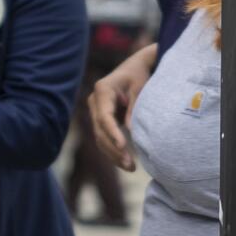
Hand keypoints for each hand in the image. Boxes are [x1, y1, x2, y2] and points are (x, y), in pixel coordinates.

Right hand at [92, 44, 157, 171]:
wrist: (133, 68)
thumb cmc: (139, 76)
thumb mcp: (141, 88)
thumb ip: (135, 108)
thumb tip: (131, 131)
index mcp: (103, 91)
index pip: (104, 117)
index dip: (113, 133)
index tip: (123, 146)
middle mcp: (94, 101)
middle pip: (100, 130)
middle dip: (114, 149)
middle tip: (130, 165)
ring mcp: (95, 110)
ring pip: (99, 136)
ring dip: (112, 153)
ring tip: (130, 167)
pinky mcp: (100, 118)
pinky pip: (103, 137)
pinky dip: (112, 149)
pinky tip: (124, 162)